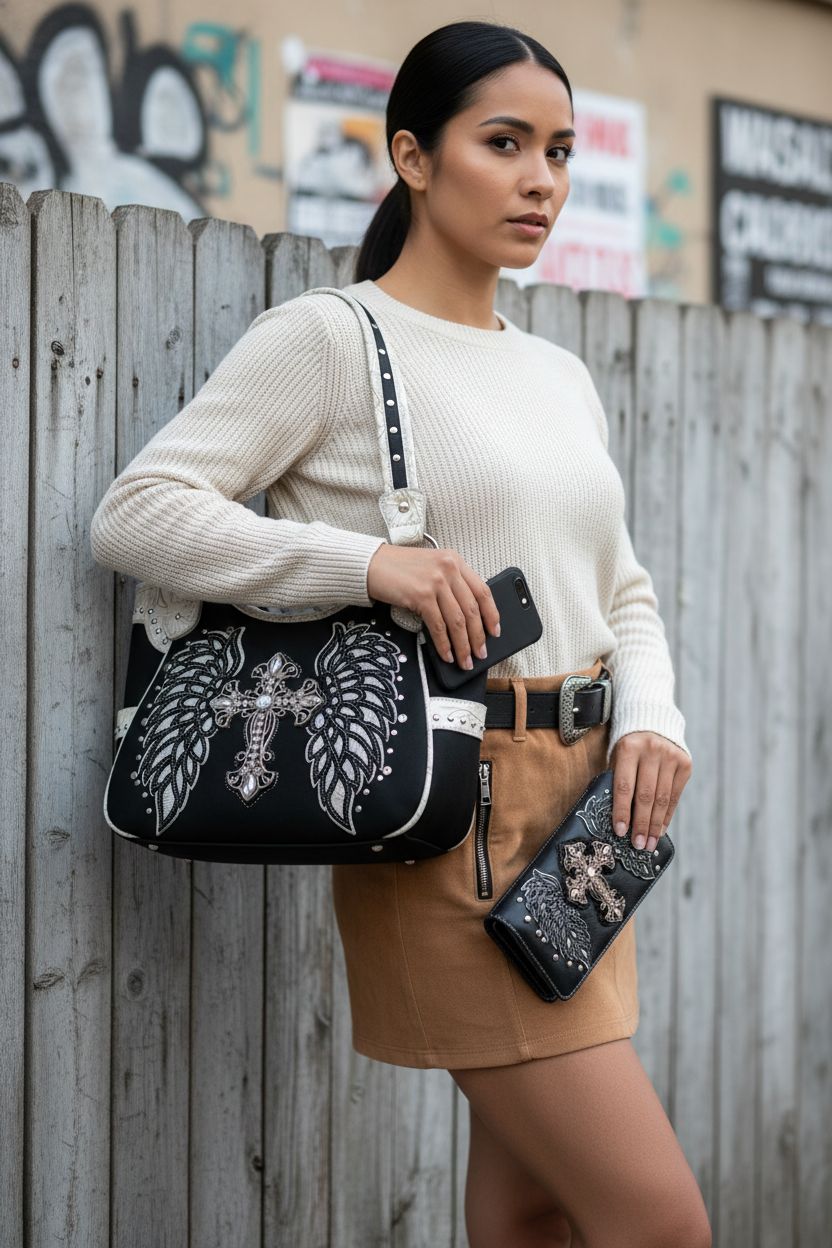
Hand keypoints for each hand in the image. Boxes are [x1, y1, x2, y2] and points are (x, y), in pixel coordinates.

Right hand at [366, 542, 500, 668]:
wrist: (371, 564)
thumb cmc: (398, 569)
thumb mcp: (431, 568)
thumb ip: (450, 584)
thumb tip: (466, 618)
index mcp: (455, 561)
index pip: (483, 590)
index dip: (492, 614)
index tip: (495, 631)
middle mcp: (449, 569)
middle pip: (472, 609)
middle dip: (479, 636)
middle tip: (481, 653)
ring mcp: (435, 581)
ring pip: (458, 621)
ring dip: (463, 645)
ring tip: (465, 660)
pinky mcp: (421, 595)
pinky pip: (439, 626)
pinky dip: (444, 644)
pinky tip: (447, 654)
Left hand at [608, 731, 691, 852]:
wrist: (652, 721)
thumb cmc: (629, 746)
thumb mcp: (618, 757)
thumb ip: (618, 781)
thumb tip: (619, 819)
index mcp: (629, 748)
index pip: (624, 786)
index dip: (622, 811)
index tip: (620, 831)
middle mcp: (652, 751)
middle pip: (646, 796)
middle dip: (641, 824)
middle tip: (638, 845)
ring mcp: (671, 757)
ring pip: (662, 799)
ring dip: (655, 825)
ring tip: (649, 843)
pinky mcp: (685, 764)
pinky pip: (675, 795)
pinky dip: (667, 815)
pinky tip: (660, 829)